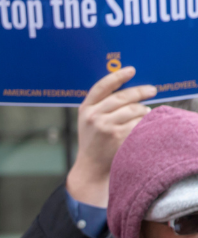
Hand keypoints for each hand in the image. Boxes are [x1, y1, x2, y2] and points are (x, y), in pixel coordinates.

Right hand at [68, 67, 155, 206]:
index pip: (102, 87)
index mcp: (85, 109)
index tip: (131, 70)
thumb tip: (127, 88)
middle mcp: (93, 116)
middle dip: (140, 91)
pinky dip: (143, 122)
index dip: (117, 76)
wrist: (91, 167)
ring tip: (144, 112)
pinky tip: (142, 124)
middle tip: (152, 90)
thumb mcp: (88, 121)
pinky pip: (138, 123)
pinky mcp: (118, 136)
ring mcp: (105, 126)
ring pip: (133, 109)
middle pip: (122, 96)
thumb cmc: (93, 141)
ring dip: (143, 110)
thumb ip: (100, 105)